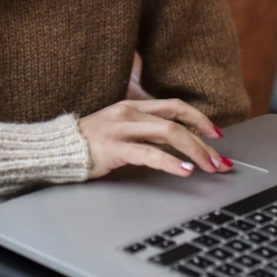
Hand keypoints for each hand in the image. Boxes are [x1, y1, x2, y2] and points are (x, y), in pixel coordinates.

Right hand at [77, 99, 231, 179]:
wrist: (56, 148)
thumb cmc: (88, 143)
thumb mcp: (119, 129)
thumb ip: (143, 132)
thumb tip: (175, 144)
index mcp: (132, 106)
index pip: (175, 106)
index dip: (199, 118)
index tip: (216, 135)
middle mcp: (129, 112)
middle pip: (177, 120)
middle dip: (203, 141)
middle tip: (220, 161)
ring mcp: (121, 129)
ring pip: (169, 134)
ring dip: (195, 151)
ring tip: (209, 168)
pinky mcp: (114, 148)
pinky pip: (149, 154)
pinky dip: (171, 162)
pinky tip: (184, 171)